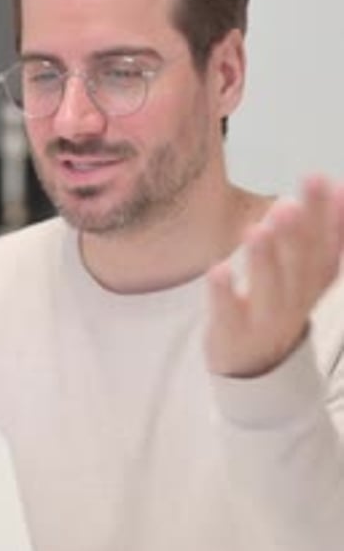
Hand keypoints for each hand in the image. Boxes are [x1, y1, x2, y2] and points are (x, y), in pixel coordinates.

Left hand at [205, 176, 343, 376]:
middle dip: (296, 236)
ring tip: (257, 229)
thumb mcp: (305, 272)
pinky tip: (218, 269)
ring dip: (264, 261)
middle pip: (299, 269)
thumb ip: (319, 232)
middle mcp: (294, 302)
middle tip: (287, 205)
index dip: (331, 220)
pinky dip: (224, 293)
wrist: (255, 367)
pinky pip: (228, 314)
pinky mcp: (231, 334)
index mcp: (313, 283)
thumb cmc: (277, 303)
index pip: (327, 250)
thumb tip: (337, 186)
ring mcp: (263, 321)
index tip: (326, 183)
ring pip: (268, 292)